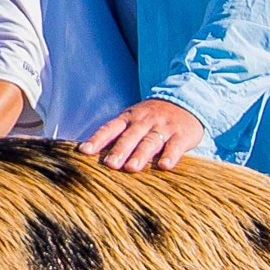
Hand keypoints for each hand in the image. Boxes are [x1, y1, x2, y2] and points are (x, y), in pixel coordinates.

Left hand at [78, 98, 204, 171]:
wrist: (186, 101)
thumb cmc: (151, 118)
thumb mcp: (132, 121)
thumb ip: (116, 136)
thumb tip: (89, 153)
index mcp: (128, 118)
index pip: (110, 128)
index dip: (97, 139)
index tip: (84, 151)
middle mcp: (144, 121)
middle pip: (129, 136)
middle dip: (119, 150)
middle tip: (110, 164)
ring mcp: (163, 127)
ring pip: (150, 141)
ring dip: (140, 155)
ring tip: (131, 168)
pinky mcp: (182, 135)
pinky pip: (175, 146)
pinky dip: (170, 155)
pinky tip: (165, 166)